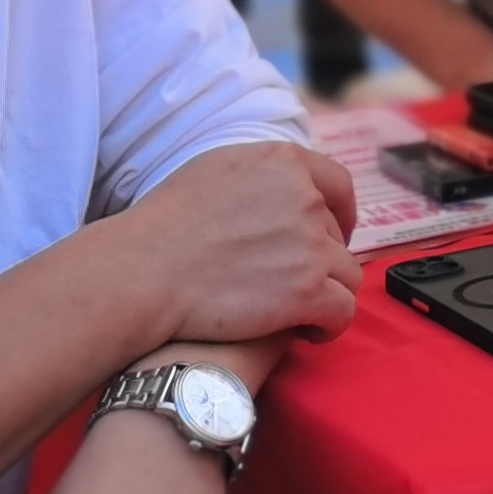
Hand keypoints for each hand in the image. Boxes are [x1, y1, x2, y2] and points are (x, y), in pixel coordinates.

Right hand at [122, 142, 361, 349]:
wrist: (145, 271)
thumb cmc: (166, 225)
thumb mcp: (216, 169)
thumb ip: (262, 176)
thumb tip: (282, 188)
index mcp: (284, 163)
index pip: (338, 184)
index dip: (341, 213)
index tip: (333, 233)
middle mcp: (305, 198)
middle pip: (336, 234)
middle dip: (322, 258)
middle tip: (295, 281)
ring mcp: (311, 245)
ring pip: (347, 273)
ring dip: (327, 292)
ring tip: (301, 311)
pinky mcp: (308, 291)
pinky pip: (342, 310)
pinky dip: (329, 324)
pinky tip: (307, 331)